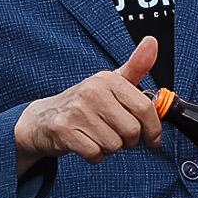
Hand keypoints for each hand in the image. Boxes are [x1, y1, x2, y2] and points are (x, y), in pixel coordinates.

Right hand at [13, 37, 162, 172]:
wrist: (43, 119)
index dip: (154, 128)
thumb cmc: (84, 103)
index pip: (144, 107)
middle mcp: (92, 92)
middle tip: (119, 136)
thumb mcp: (110, 84)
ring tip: (99, 137)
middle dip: (130, 141)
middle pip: (132, 130)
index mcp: (107, 79)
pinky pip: (95, 154)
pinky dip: (95, 156)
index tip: (154, 138)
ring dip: (110, 148)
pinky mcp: (64, 131)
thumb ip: (136, 67)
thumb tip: (152, 42)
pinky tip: (87, 144)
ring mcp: (76, 111)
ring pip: (114, 145)